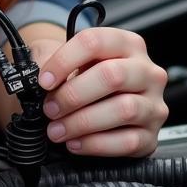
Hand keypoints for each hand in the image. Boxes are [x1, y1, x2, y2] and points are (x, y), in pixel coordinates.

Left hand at [26, 27, 168, 156]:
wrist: (98, 97)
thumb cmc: (84, 75)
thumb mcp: (67, 59)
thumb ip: (50, 61)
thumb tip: (33, 77)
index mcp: (127, 44)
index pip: (95, 42)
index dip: (64, 61)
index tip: (44, 80)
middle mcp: (146, 72)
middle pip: (112, 76)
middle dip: (73, 95)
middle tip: (50, 108)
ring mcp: (153, 104)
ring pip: (123, 109)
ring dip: (82, 122)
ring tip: (57, 129)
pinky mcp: (151, 136)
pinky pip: (127, 141)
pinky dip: (95, 144)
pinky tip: (75, 142)